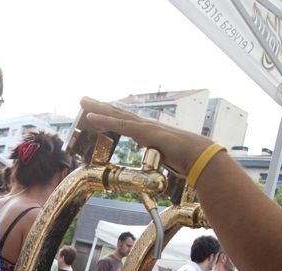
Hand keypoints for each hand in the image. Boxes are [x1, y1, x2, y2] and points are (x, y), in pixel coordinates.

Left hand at [79, 97, 213, 175]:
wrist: (199, 157)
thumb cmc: (187, 159)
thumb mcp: (166, 158)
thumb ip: (158, 156)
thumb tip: (157, 160)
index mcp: (149, 132)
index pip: (126, 122)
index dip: (111, 116)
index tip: (98, 112)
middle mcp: (145, 126)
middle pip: (118, 113)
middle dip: (100, 106)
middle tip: (84, 99)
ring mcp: (144, 127)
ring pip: (116, 114)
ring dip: (98, 107)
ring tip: (82, 101)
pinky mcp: (144, 132)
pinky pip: (120, 125)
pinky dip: (104, 120)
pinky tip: (91, 116)